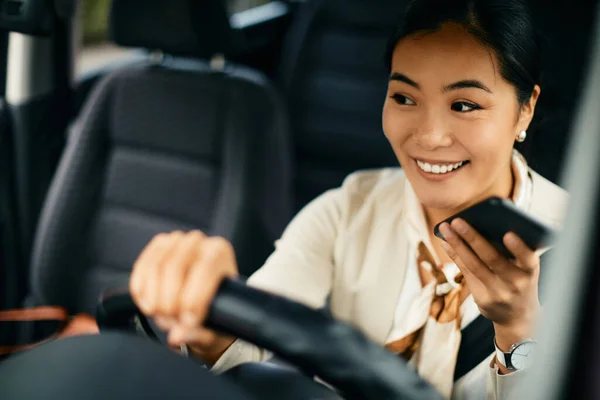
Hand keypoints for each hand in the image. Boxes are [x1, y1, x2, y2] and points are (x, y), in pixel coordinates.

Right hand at [129, 231, 237, 363]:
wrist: (204, 298)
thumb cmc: (214, 311)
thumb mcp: (214, 327)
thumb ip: (197, 333)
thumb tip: (176, 337)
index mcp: (220, 252)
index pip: (205, 268)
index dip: (193, 298)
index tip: (188, 321)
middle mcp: (198, 241)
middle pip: (175, 266)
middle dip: (169, 300)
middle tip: (171, 321)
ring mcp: (175, 240)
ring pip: (155, 267)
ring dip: (153, 297)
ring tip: (162, 316)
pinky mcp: (156, 247)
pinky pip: (141, 267)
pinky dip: (140, 290)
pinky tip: (148, 306)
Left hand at [438, 219, 541, 350]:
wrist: (519, 317)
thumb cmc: (521, 281)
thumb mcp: (525, 269)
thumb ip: (512, 251)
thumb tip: (484, 222)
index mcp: (531, 271)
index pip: (528, 259)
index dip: (518, 248)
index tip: (507, 234)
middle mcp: (516, 283)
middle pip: (491, 259)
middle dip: (472, 238)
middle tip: (457, 221)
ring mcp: (498, 293)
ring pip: (473, 265)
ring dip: (457, 244)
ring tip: (444, 228)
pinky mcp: (482, 299)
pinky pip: (466, 272)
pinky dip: (455, 254)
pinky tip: (445, 242)